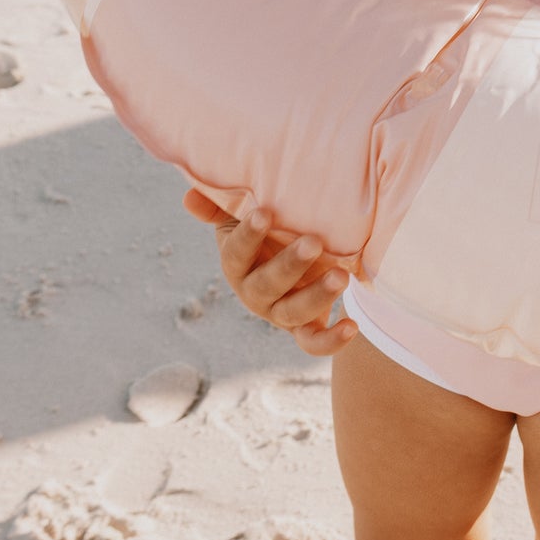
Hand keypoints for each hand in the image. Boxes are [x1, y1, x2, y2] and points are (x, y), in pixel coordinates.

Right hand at [182, 188, 360, 357]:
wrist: (298, 262)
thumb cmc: (268, 234)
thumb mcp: (244, 218)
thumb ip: (220, 208)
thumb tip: (189, 197)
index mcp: (237, 266)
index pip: (236, 254)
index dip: (248, 236)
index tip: (265, 213)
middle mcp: (255, 294)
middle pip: (266, 285)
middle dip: (290, 265)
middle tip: (314, 242)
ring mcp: (280, 313)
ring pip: (293, 312)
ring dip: (317, 296)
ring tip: (341, 276)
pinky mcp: (304, 328)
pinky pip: (313, 342)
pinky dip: (330, 340)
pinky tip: (350, 325)